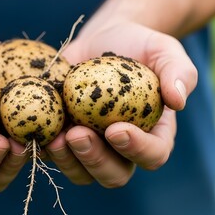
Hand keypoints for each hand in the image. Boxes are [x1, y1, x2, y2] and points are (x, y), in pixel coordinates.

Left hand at [45, 21, 196, 187]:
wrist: (103, 39)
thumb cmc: (138, 46)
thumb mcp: (164, 51)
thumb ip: (179, 72)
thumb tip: (179, 101)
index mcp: (154, 133)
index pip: (153, 155)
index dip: (136, 149)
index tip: (115, 129)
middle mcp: (123, 149)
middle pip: (114, 175)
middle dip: (95, 160)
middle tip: (78, 134)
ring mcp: (93, 146)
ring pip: (83, 174)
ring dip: (68, 161)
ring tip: (55, 138)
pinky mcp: (66, 138)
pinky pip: (56, 158)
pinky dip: (45, 151)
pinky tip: (36, 134)